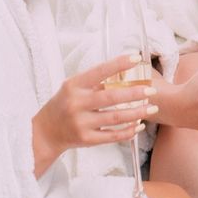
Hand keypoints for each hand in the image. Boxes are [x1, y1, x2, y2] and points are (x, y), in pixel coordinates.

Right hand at [32, 55, 154, 176]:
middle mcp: (76, 103)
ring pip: (115, 118)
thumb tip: (123, 69)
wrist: (45, 132)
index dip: (119, 64)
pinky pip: (112, 136)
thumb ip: (94, 81)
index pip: (99, 71)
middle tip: (152, 90)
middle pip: (110, 97)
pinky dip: (128, 131)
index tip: (136, 58)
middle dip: (134, 93)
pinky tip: (139, 125)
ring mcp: (81, 123)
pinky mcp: (86, 139)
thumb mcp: (72, 87)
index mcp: (74, 85)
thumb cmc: (63, 104)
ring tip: (152, 108)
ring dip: (137, 113)